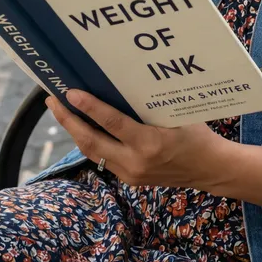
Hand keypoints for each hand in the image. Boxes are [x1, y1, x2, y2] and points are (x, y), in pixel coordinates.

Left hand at [46, 90, 227, 188]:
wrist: (209, 168)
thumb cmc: (196, 133)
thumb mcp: (175, 112)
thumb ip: (148, 104)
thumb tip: (120, 81)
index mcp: (149, 142)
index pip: (111, 122)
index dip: (88, 107)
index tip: (70, 92)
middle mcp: (135, 161)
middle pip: (91, 141)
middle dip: (68, 120)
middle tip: (52, 100)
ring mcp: (130, 174)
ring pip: (92, 152)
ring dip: (74, 132)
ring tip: (60, 111)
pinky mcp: (129, 179)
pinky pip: (103, 158)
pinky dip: (90, 142)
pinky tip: (81, 128)